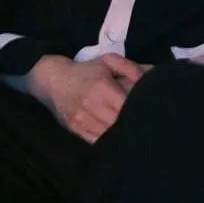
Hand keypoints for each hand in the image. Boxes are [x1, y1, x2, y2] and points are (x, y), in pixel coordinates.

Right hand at [26, 53, 143, 143]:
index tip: (149, 108)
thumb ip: (131, 68)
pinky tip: (117, 137)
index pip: (126, 104)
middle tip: (144, 121)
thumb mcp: (109, 61)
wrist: (54, 80)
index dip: (139, 107)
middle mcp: (92, 106)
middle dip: (132, 122)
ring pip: (109, 134)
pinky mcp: (77, 131)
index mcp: (102, 87)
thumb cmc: (86, 70)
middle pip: (119, 122)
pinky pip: (97, 141)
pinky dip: (108, 140)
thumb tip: (149, 78)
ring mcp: (83, 121)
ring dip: (122, 133)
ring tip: (133, 130)